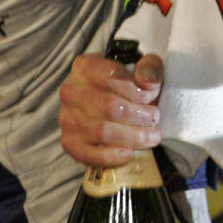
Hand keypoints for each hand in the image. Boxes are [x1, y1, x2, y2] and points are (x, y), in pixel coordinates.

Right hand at [59, 52, 163, 167]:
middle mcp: (71, 92)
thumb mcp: (139, 66)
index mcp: (85, 66)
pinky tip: (130, 153)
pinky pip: (89, 154)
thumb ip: (149, 67)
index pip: (112, 76)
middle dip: (138, 115)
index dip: (136, 89)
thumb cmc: (125, 83)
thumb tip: (149, 83)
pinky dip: (112, 156)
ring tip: (151, 136)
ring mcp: (68, 118)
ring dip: (132, 136)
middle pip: (109, 106)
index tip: (151, 95)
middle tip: (154, 118)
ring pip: (103, 131)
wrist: (106, 100)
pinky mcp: (69, 142)